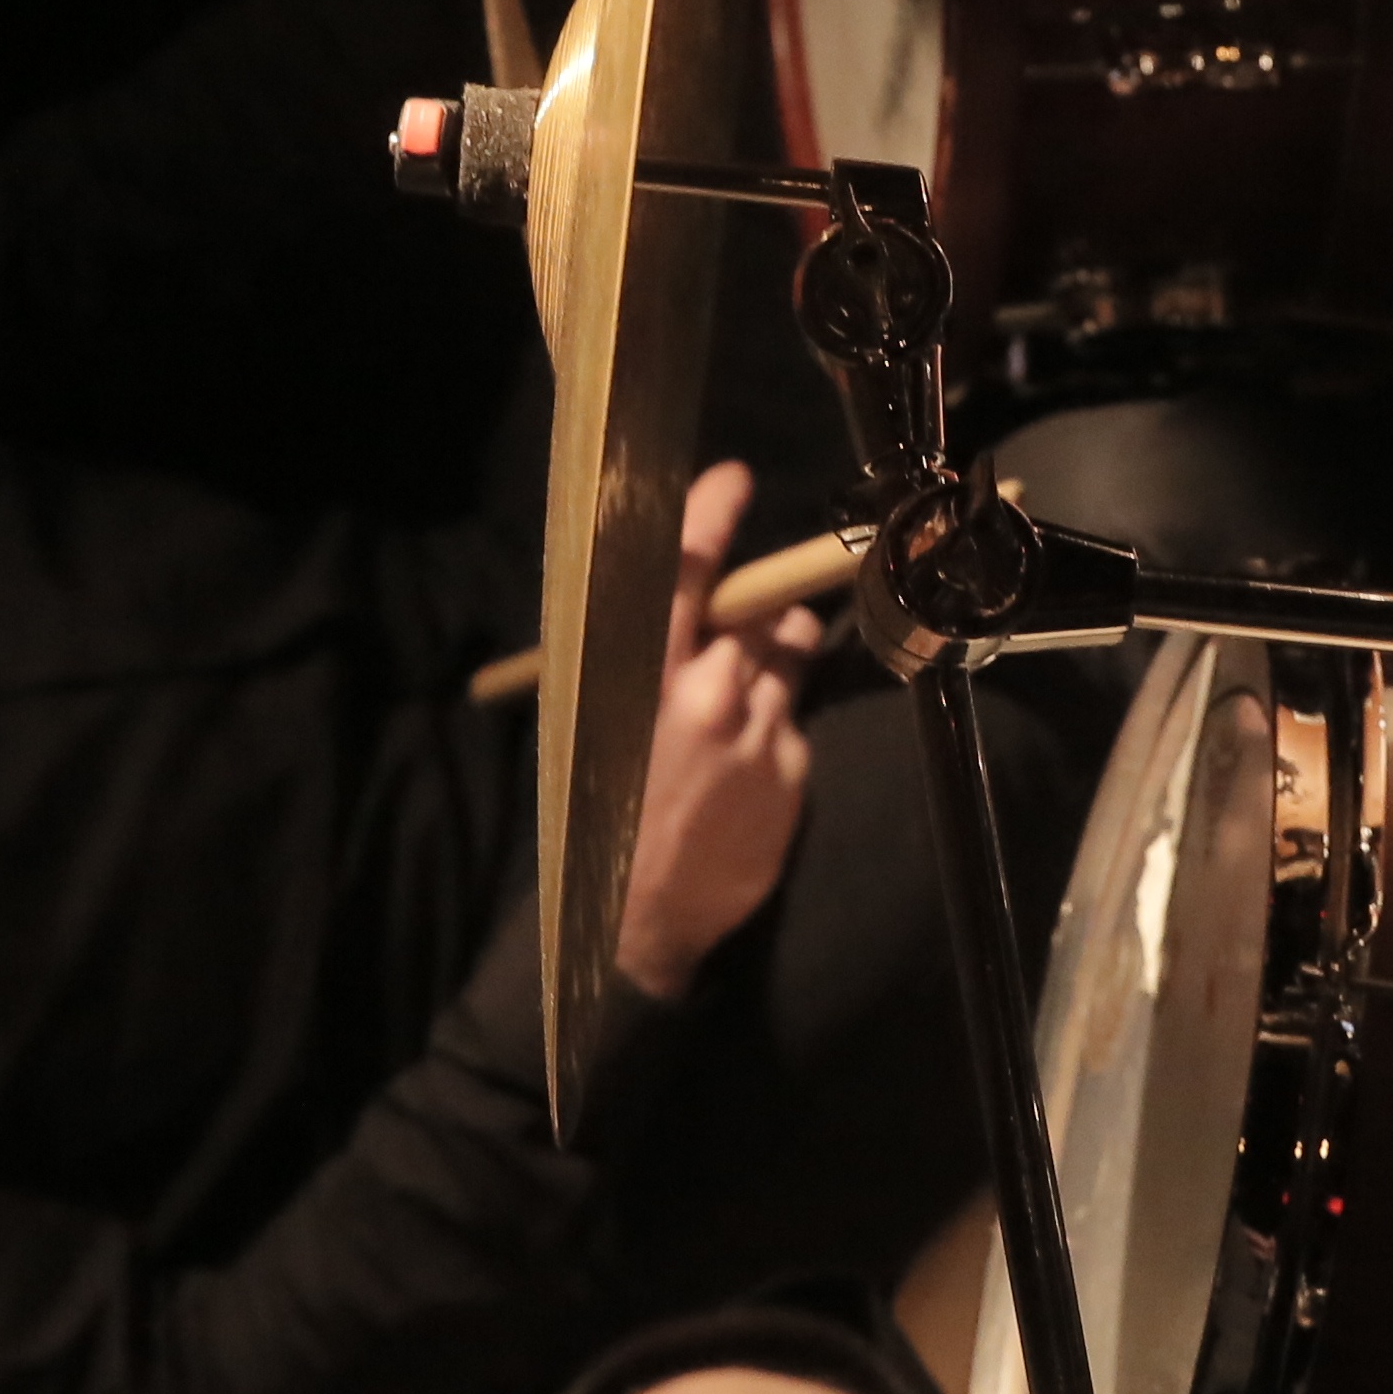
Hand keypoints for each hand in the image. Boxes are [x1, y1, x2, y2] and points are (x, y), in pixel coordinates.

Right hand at [611, 462, 824, 1005]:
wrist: (640, 914)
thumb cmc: (607, 809)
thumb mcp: (597, 723)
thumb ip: (638, 660)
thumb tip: (679, 603)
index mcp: (644, 677)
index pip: (683, 575)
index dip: (710, 519)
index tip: (735, 479)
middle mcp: (708, 693)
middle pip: (758, 613)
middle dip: (758, 615)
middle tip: (742, 634)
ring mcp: (758, 730)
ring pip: (791, 654)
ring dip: (778, 659)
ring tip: (743, 698)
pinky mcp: (793, 768)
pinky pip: (795, 719)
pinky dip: (778, 727)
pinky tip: (744, 765)